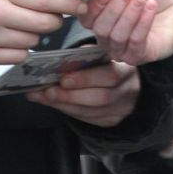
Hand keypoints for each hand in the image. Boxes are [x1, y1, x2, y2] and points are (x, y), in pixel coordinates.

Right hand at [0, 0, 81, 64]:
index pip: (45, 0)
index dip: (68, 4)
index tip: (81, 5)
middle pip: (44, 24)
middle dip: (52, 20)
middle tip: (47, 15)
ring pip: (33, 42)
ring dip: (33, 35)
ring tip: (18, 25)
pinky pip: (19, 57)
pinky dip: (20, 50)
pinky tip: (9, 39)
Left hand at [26, 60, 140, 126]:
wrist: (124, 81)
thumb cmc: (106, 63)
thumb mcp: (100, 53)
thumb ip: (84, 56)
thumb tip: (59, 63)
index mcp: (126, 69)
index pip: (110, 75)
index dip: (86, 78)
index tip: (63, 79)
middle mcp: (127, 90)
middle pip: (101, 98)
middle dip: (71, 95)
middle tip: (49, 91)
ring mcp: (121, 108)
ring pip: (93, 112)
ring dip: (66, 105)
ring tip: (45, 97)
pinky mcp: (112, 120)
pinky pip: (89, 119)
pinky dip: (69, 111)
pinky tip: (55, 104)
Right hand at [76, 0, 172, 64]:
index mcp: (101, 19)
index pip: (86, 18)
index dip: (93, 6)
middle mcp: (108, 38)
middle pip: (100, 29)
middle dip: (113, 9)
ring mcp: (123, 50)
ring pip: (116, 36)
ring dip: (129, 15)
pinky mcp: (140, 56)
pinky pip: (135, 42)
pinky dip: (142, 23)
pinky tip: (150, 8)